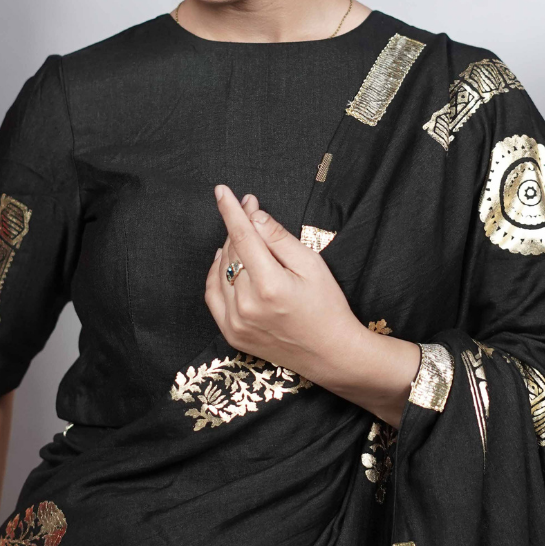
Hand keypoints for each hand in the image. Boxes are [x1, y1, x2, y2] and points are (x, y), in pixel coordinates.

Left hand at [205, 186, 420, 425]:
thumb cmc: (328, 306)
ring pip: (220, 271)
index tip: (222, 191)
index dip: (231, 211)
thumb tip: (254, 216)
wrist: (331, 354)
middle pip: (231, 252)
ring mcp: (235, 323)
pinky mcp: (231, 334)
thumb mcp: (312, 265)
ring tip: (246, 238)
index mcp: (269, 286)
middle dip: (238, 227)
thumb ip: (280, 239)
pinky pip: (213, 296)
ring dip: (229, 250)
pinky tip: (226, 261)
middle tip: (252, 211)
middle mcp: (247, 305)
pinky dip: (216, 275)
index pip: (243, 237)